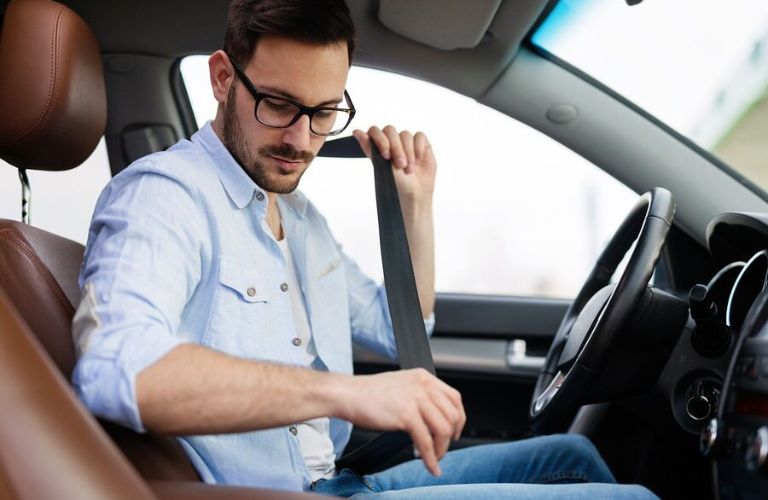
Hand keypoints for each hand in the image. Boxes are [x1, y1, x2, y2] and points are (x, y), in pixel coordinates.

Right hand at [340, 368, 464, 475]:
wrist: (348, 394)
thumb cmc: (369, 393)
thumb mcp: (402, 386)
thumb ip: (420, 396)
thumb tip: (433, 419)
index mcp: (423, 377)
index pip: (454, 398)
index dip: (459, 418)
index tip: (455, 432)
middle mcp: (423, 386)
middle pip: (452, 415)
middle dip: (450, 437)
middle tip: (441, 449)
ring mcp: (415, 399)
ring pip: (443, 430)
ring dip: (440, 449)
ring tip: (432, 457)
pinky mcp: (406, 415)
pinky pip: (426, 442)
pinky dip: (431, 458)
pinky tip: (429, 465)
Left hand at [353, 126, 435, 199]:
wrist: (414, 193)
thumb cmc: (396, 183)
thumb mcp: (380, 166)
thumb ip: (369, 148)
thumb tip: (356, 132)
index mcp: (379, 145)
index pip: (375, 131)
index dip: (380, 140)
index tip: (385, 155)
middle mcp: (392, 141)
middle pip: (390, 130)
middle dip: (396, 148)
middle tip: (400, 165)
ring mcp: (406, 141)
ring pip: (405, 135)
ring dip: (408, 152)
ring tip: (409, 169)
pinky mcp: (421, 143)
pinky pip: (419, 136)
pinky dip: (418, 148)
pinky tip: (418, 160)